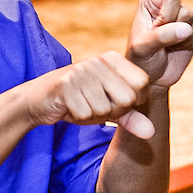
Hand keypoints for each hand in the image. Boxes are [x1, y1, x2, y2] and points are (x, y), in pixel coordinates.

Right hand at [32, 52, 154, 137]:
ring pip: (105, 109)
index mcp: (114, 59)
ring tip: (82, 103)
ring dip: (93, 114)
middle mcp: (100, 60)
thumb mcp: (110, 108)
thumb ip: (132, 118)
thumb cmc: (81, 100)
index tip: (113, 99)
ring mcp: (82, 70)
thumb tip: (151, 133)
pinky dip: (78, 116)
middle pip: (127, 99)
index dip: (131, 101)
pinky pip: (85, 114)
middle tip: (95, 104)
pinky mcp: (65, 84)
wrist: (41, 100)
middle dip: (112, 111)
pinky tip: (71, 106)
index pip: (142, 84)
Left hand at [125, 0, 192, 89]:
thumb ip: (161, 36)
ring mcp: (184, 14)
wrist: (152, 76)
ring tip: (170, 46)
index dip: (166, 18)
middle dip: (175, 32)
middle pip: (186, 12)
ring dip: (184, 41)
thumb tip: (187, 28)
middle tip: (162, 42)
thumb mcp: (143, 48)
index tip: (154, 31)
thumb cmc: (141, 60)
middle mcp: (169, 2)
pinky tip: (180, 48)